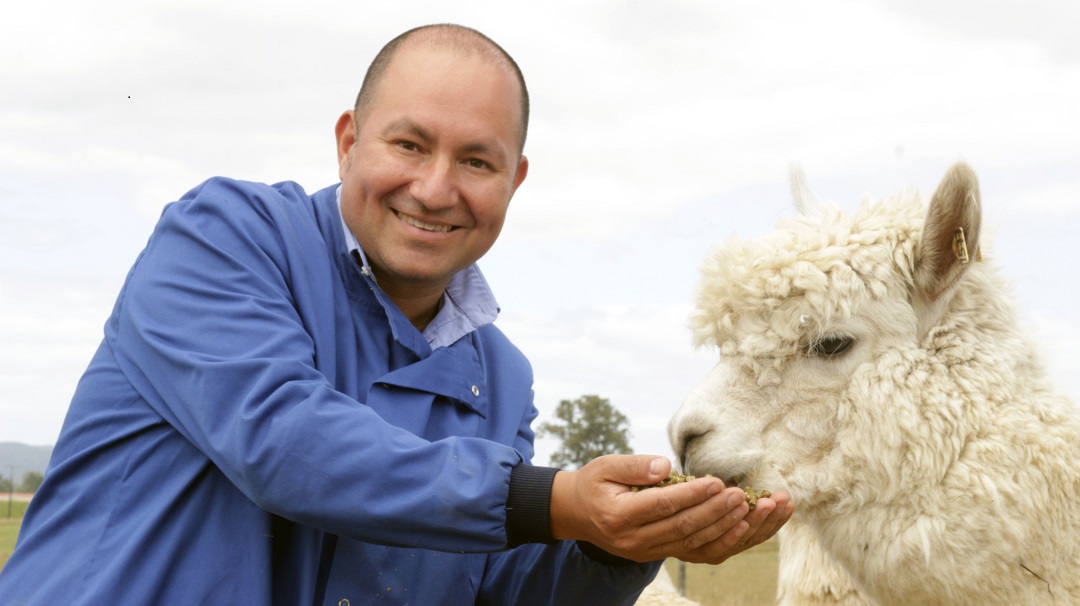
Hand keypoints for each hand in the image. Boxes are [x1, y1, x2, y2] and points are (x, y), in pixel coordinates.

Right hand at [549, 454, 792, 563]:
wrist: (580, 514)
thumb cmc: (595, 483)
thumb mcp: (605, 466)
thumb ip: (634, 465)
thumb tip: (665, 466)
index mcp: (620, 516)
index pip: (663, 506)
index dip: (692, 495)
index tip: (717, 481)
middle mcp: (636, 541)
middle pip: (684, 529)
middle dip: (718, 512)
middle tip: (744, 495)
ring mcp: (650, 552)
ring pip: (697, 544)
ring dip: (731, 528)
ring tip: (759, 509)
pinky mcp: (663, 554)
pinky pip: (700, 553)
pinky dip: (726, 542)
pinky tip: (748, 527)